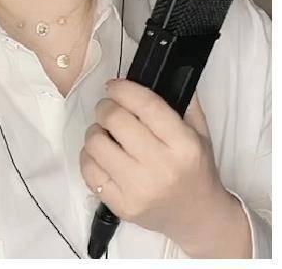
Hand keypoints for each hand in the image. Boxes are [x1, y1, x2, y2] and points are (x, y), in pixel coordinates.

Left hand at [79, 78, 231, 249]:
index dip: (123, 89)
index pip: (145, 105)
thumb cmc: (196, 169)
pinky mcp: (120, 206)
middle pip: (115, 120)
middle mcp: (161, 167)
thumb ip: (184, 101)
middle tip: (110, 109)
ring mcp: (138, 189)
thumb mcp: (199, 132)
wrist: (198, 218)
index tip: (113, 85)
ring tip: (106, 134)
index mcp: (183, 145)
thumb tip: (162, 70)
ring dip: (96, 131)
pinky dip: (89, 156)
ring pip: (96, 143)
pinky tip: (102, 155)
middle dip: (106, 106)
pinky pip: (88, 170)